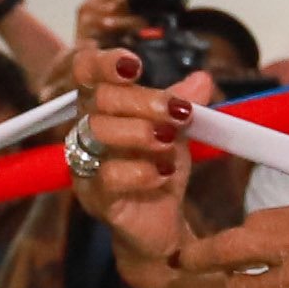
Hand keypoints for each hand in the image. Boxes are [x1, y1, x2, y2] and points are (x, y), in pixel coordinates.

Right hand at [60, 44, 201, 258]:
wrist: (161, 224)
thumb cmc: (159, 169)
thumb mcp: (176, 130)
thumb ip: (183, 103)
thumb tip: (202, 79)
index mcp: (102, 107)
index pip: (86, 72)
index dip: (103, 63)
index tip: (135, 65)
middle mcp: (86, 131)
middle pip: (99, 99)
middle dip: (143, 101)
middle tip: (180, 113)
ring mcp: (86, 165)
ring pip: (98, 132)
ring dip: (142, 132)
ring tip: (171, 143)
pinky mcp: (95, 198)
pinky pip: (109, 176)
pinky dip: (143, 172)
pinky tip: (164, 174)